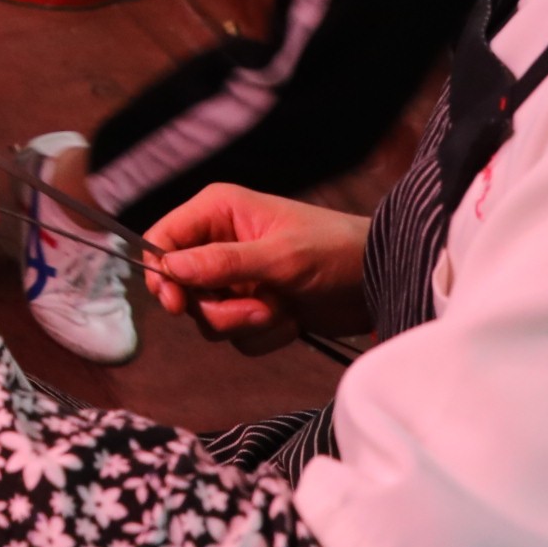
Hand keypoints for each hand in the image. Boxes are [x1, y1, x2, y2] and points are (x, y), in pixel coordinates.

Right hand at [143, 185, 371, 354]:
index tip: (178, 304)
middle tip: (254, 311)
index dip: (162, 274)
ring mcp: (237, 277)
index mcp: (218, 211)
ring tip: (281, 311)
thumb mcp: (280, 257)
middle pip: (181, 287)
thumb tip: (169, 268)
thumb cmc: (337, 252)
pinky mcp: (253, 306)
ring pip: (207, 315)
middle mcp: (220, 241)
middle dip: (218, 308)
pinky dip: (263, 335)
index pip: (163, 240)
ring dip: (243, 323)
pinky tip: (291, 319)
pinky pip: (234, 333)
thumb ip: (222, 262)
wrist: (384, 283)